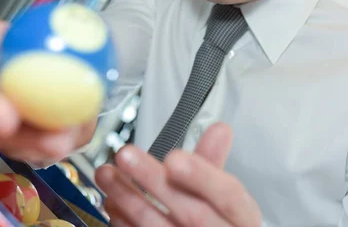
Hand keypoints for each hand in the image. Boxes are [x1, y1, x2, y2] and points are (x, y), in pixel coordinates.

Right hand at [0, 20, 95, 164]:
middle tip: (6, 118)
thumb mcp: (74, 45)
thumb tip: (75, 70)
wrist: (78, 86)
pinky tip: (58, 144)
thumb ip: (73, 53)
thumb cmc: (64, 56)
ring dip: (21, 138)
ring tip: (53, 141)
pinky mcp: (3, 141)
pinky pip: (13, 150)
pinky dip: (38, 149)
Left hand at [95, 123, 261, 226]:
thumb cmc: (217, 224)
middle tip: (127, 155)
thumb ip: (212, 164)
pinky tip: (112, 202)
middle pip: (192, 213)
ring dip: (128, 198)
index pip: (228, 196)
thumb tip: (218, 129)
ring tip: (107, 173)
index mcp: (240, 217)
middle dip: (155, 181)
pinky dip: (124, 222)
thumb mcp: (223, 196)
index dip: (202, 177)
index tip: (174, 158)